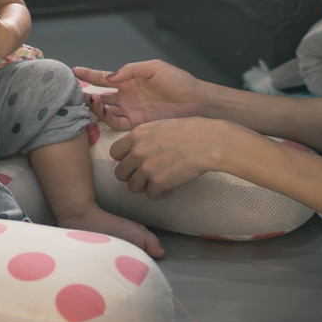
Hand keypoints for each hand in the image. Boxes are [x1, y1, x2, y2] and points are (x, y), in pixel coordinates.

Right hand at [73, 60, 201, 130]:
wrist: (195, 102)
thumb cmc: (178, 81)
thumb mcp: (154, 68)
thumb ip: (130, 70)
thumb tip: (109, 78)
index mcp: (129, 80)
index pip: (104, 77)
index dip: (89, 74)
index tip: (74, 71)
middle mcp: (127, 96)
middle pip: (101, 96)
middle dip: (87, 95)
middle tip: (75, 94)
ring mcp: (130, 110)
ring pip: (105, 110)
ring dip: (94, 107)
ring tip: (90, 101)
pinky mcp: (137, 124)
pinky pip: (116, 123)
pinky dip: (106, 119)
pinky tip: (102, 113)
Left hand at [110, 117, 228, 198]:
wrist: (207, 142)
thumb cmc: (190, 130)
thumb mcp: (160, 126)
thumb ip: (145, 138)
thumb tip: (138, 147)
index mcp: (136, 135)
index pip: (114, 152)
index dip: (123, 158)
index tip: (133, 161)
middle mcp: (137, 152)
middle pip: (120, 173)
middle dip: (131, 176)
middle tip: (145, 175)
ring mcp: (146, 169)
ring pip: (133, 187)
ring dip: (145, 186)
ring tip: (159, 181)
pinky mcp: (158, 183)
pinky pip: (151, 195)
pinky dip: (160, 193)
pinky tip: (170, 186)